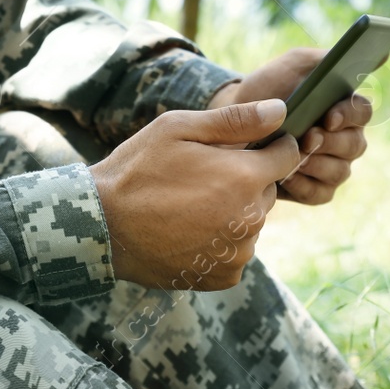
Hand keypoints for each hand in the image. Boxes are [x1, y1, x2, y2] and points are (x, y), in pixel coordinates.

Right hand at [90, 99, 298, 289]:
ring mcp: (238, 252)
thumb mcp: (179, 129)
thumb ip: (236, 120)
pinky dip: (221, 241)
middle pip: (268, 190)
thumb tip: (281, 111)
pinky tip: (189, 230)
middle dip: (245, 179)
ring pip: (252, 221)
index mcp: (244, 177)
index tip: (247, 146)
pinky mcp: (224, 277)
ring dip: (234, 211)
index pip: (287, 156)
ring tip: (190, 205)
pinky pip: (236, 251)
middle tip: (201, 176)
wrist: (102, 227)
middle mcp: (250, 219)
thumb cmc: (138, 170)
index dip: (271, 146)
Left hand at [206, 46, 373, 205]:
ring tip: (293, 156)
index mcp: (345, 108)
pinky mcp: (315, 190)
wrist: (233, 120)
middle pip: (355, 145)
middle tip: (308, 137)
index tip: (329, 116)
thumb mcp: (293, 65)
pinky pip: (320, 194)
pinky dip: (305, 186)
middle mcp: (345, 139)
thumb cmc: (268, 88)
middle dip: (331, 142)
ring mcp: (332, 166)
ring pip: (340, 171)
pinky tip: (287, 176)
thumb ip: (327, 59)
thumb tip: (380, 55)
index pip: (363, 111)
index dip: (350, 115)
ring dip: (316, 163)